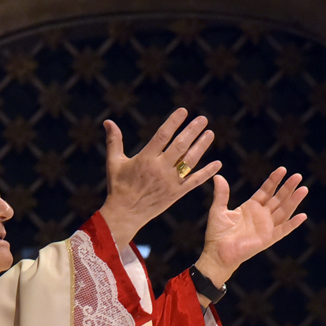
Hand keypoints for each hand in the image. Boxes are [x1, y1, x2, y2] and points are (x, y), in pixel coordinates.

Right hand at [97, 108, 223, 244]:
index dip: (174, 122)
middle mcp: (160, 169)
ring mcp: (170, 182)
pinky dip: (207, 173)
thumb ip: (114, 141)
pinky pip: (194, 181)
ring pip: (190, 161)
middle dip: (192, 131)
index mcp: (145, 159)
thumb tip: (108, 121)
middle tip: (203, 119)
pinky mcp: (176, 194)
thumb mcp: (114, 162)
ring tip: (210, 134)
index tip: (183, 111)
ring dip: (201, 147)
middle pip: (180, 146)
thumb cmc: (118, 186)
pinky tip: (217, 164)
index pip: (162, 135)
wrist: (125, 214)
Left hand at [194, 168, 307, 286]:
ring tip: (303, 189)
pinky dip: (293, 224)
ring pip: (284, 211)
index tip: (282, 169)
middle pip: (278, 199)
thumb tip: (218, 177)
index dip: (274, 181)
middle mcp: (261, 216)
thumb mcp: (218, 210)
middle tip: (297, 176)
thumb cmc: (217, 234)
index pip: (266, 191)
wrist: (217, 253)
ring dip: (294, 201)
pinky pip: (283, 230)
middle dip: (288, 187)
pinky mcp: (268, 239)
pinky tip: (302, 216)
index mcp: (251, 208)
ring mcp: (266, 227)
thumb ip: (222, 194)